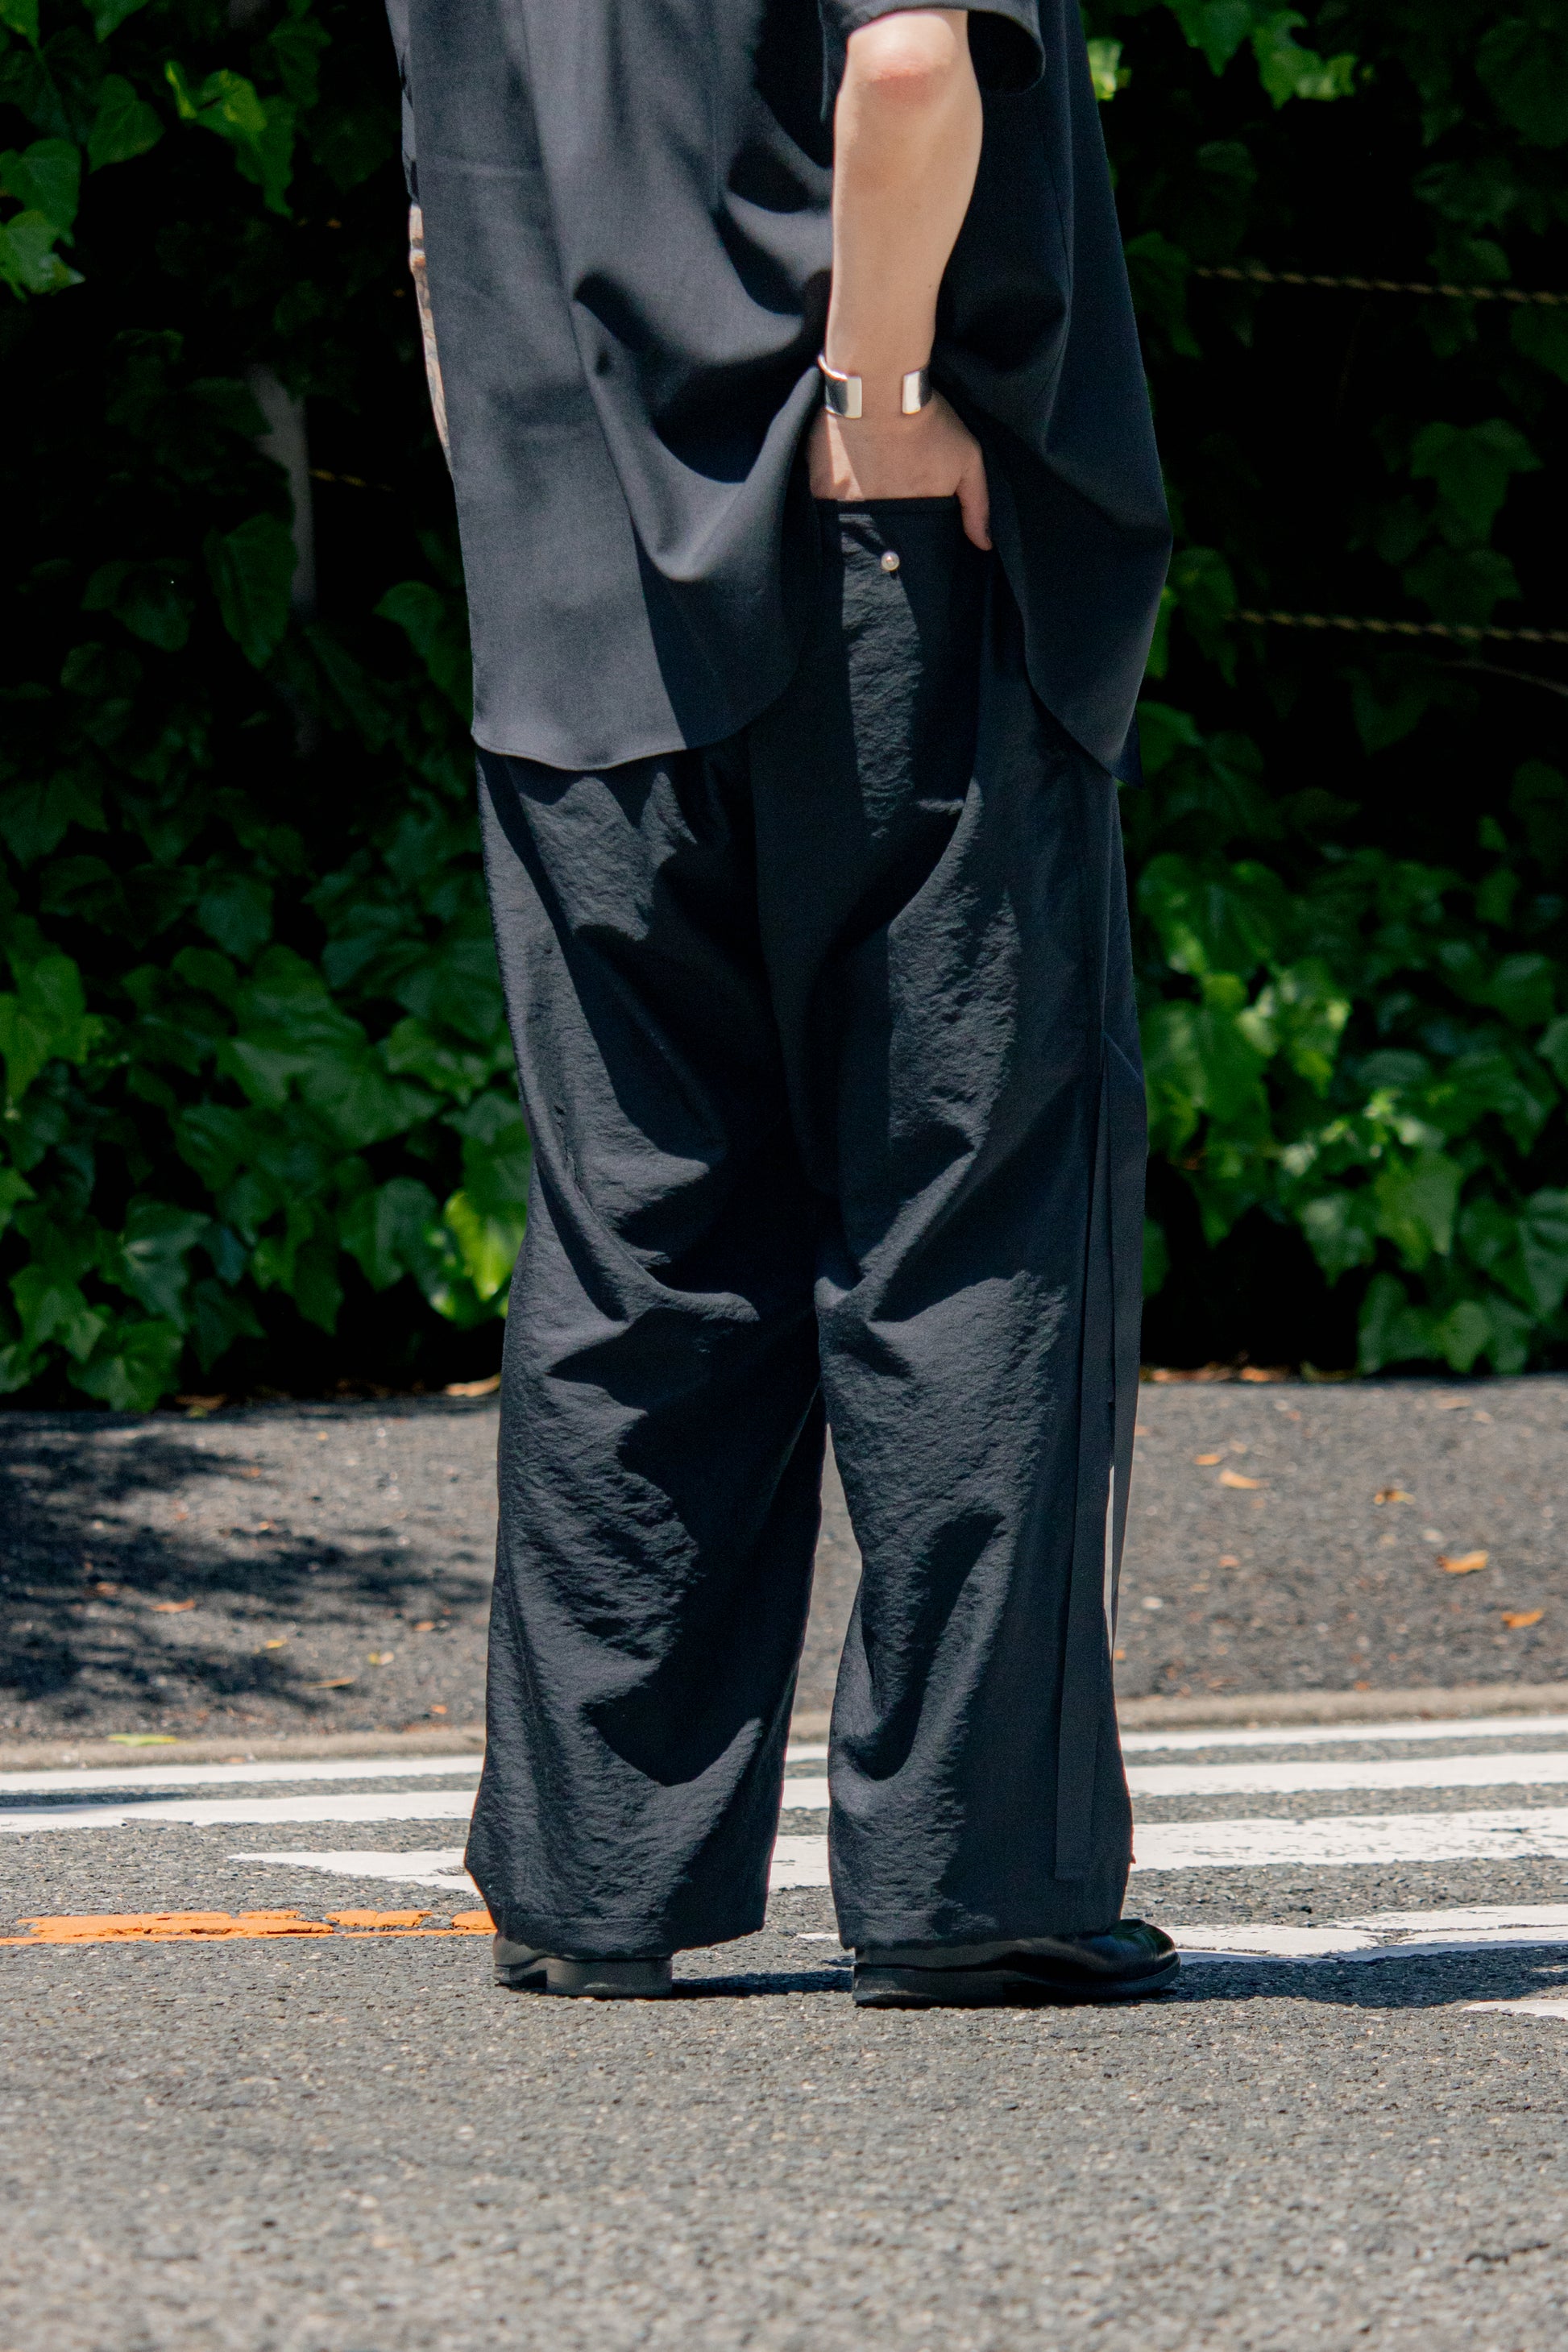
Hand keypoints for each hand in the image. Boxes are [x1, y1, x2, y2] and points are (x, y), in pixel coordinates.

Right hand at [806, 391, 991, 549]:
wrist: (881, 386)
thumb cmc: (927, 419)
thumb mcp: (967, 458)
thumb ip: (977, 505)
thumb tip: (983, 545)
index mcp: (912, 516)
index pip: (912, 548)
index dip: (913, 541)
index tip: (914, 530)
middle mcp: (876, 519)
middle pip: (879, 540)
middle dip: (884, 531)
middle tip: (888, 502)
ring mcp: (843, 505)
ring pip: (849, 523)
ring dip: (857, 512)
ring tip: (864, 487)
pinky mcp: (818, 487)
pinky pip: (823, 503)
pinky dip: (833, 495)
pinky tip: (841, 475)